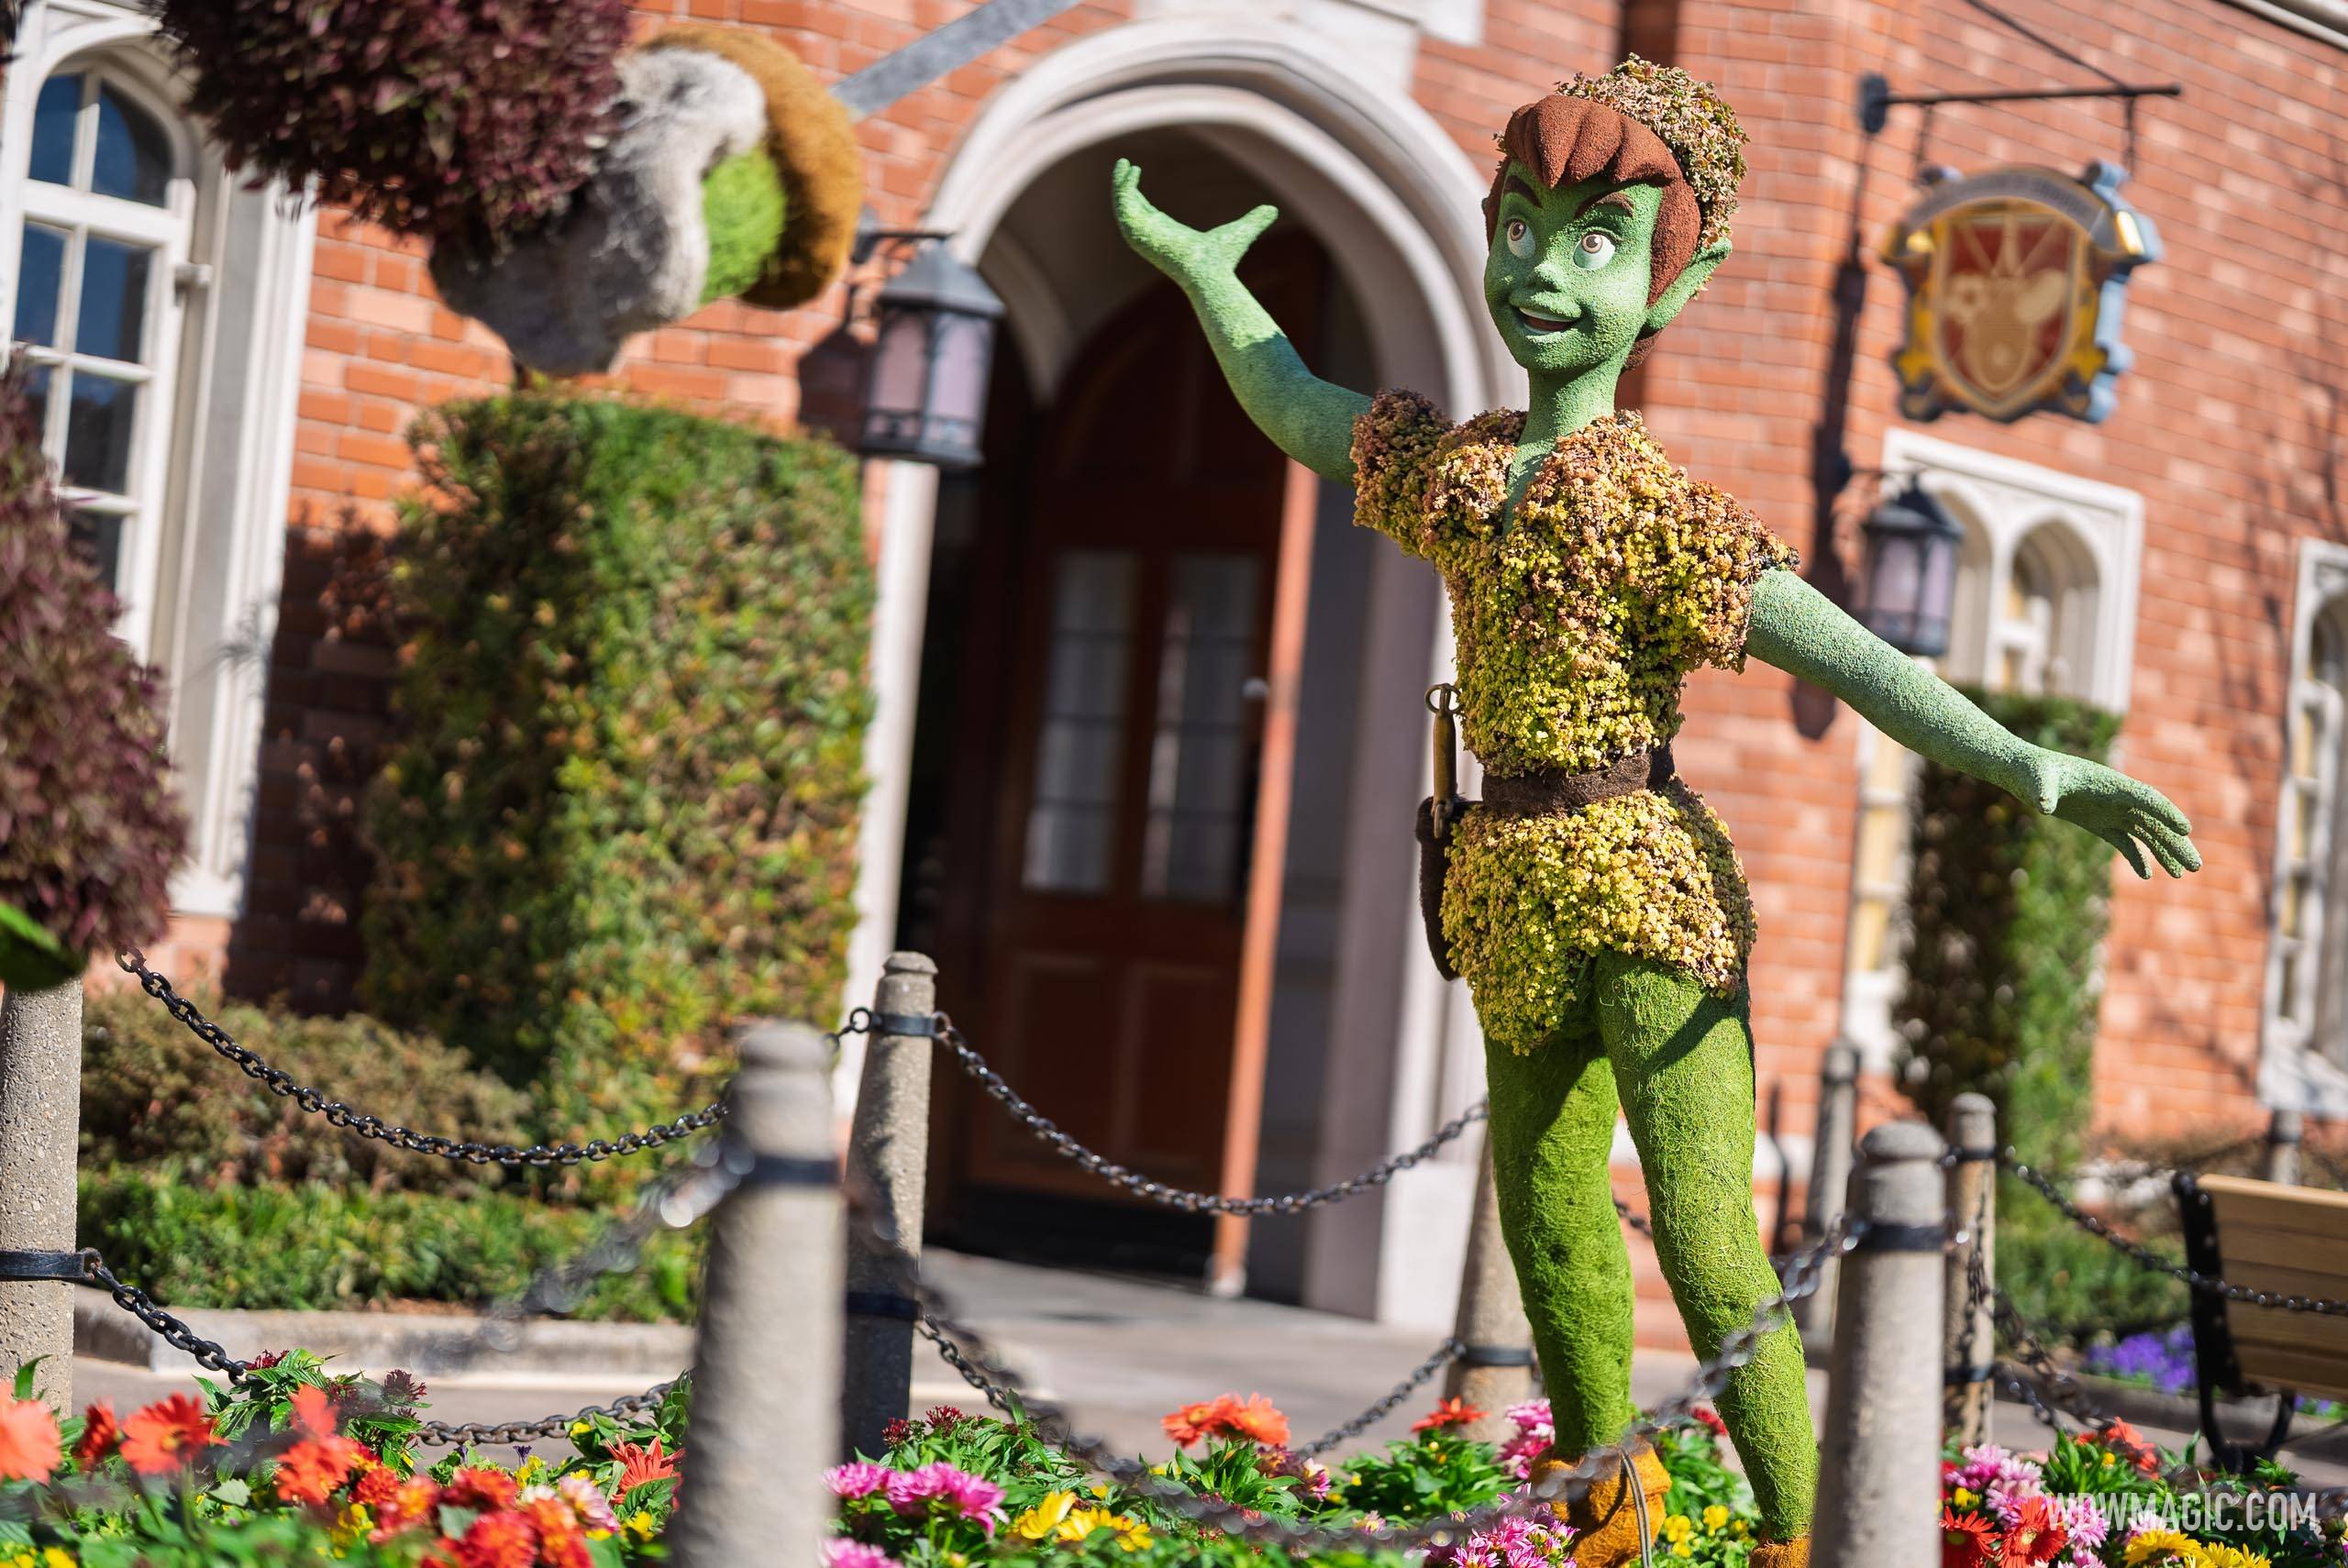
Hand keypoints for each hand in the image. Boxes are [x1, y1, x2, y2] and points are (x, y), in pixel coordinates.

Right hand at [1112, 157, 1277, 291]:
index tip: (1137, 172)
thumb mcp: (1241, 232)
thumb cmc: (1223, 260)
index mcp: (1167, 235)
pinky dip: (1124, 188)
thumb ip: (1254, 221)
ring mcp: (1142, 236)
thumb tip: (1272, 211)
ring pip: (1122, 206)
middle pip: (1130, 207)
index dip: (1139, 194)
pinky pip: (1124, 206)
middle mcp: (1151, 236)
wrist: (1210, 271)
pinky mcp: (1138, 234)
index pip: (1146, 213)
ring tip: (1122, 163)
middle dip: (1124, 186)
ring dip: (1119, 184)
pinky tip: (1130, 170)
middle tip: (1124, 164)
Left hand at [2011, 748, 2200, 878]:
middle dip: (2175, 842)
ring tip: (2182, 874)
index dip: (2166, 813)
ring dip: (2164, 852)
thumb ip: (2044, 791)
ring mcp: (2110, 812)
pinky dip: (2136, 857)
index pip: (2146, 798)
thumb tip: (2043, 805)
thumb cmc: (2032, 772)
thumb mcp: (2037, 780)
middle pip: (2155, 821)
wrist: (2025, 773)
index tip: (2186, 829)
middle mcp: (2117, 798)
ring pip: (2145, 833)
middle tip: (2196, 866)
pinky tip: (2147, 875)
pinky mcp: (2099, 823)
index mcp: (2110, 784)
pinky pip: (2124, 842)